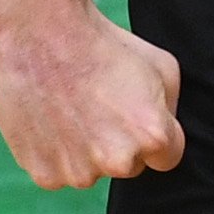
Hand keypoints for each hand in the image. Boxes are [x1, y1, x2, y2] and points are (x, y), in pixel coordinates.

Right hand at [0, 0, 185, 189]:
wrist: (44, 38)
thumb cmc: (105, 45)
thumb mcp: (162, 65)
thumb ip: (169, 109)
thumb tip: (164, 130)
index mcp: (152, 135)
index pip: (167, 157)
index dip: (156, 134)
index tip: (139, 115)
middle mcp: (117, 162)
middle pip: (129, 165)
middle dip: (122, 142)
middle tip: (102, 104)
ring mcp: (79, 173)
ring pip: (92, 169)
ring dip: (88, 149)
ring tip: (75, 108)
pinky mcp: (46, 176)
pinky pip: (60, 171)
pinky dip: (58, 152)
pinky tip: (53, 119)